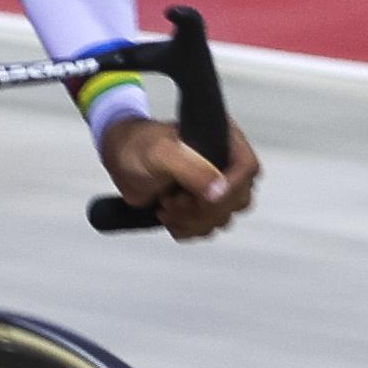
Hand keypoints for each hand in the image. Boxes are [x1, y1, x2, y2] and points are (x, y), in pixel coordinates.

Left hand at [100, 110, 261, 240]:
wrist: (120, 158)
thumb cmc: (138, 146)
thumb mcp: (161, 153)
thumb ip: (191, 169)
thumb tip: (219, 192)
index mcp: (223, 138)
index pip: (247, 168)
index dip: (230, 187)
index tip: (200, 195)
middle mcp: (225, 162)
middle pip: (238, 199)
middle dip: (203, 208)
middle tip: (173, 200)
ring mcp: (215, 186)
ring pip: (223, 218)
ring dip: (191, 220)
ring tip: (165, 205)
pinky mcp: (202, 205)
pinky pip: (208, 228)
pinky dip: (187, 229)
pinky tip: (167, 217)